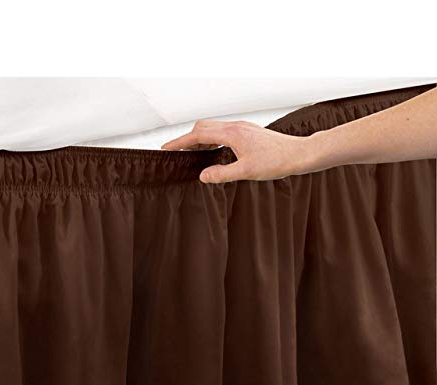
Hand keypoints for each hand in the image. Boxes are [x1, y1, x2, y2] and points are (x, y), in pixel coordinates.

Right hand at [161, 120, 316, 182]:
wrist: (299, 154)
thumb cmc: (277, 161)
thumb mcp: (247, 172)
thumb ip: (222, 174)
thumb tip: (203, 176)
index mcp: (232, 134)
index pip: (198, 135)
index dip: (180, 142)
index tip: (167, 148)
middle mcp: (235, 127)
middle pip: (203, 127)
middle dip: (187, 138)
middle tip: (176, 151)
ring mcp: (242, 128)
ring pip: (213, 129)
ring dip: (200, 139)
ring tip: (192, 153)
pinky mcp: (248, 132)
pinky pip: (223, 132)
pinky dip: (212, 140)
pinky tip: (214, 151)